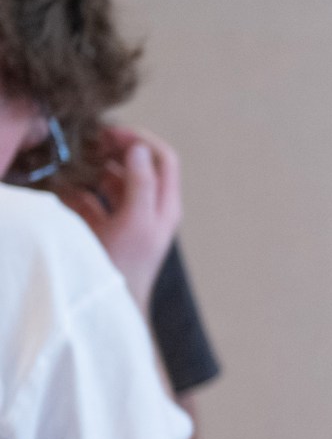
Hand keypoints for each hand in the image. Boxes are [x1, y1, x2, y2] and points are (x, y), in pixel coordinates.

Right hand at [56, 125, 180, 307]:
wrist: (108, 307)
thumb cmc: (127, 266)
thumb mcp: (136, 221)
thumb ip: (141, 184)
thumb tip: (138, 148)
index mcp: (164, 205)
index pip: (163, 158)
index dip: (140, 139)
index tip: (111, 131)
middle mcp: (149, 209)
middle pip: (137, 165)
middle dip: (114, 148)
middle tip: (87, 139)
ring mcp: (125, 219)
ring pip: (111, 181)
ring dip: (93, 167)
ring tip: (72, 156)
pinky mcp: (102, 230)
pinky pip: (90, 201)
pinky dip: (76, 190)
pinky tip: (60, 185)